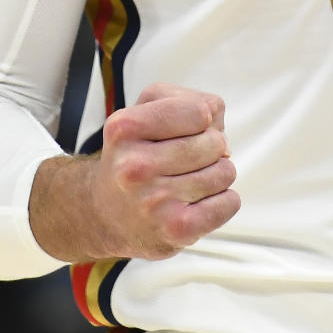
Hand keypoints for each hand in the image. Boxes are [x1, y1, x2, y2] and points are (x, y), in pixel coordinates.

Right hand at [31, 83, 239, 262]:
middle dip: (211, 148)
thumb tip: (222, 139)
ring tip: (187, 181)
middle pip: (215, 142)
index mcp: (125, 128)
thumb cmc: (136, 152)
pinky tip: (197, 202)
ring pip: (225, 172)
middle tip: (186, 160)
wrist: (103, 213)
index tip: (186, 131)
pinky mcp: (174, 230)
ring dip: (216, 175)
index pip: (201, 111)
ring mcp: (154, 201)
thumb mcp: (148, 109)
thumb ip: (191, 102)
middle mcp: (134, 166)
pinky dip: (224, 200)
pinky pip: (230, 202)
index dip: (203, 119)